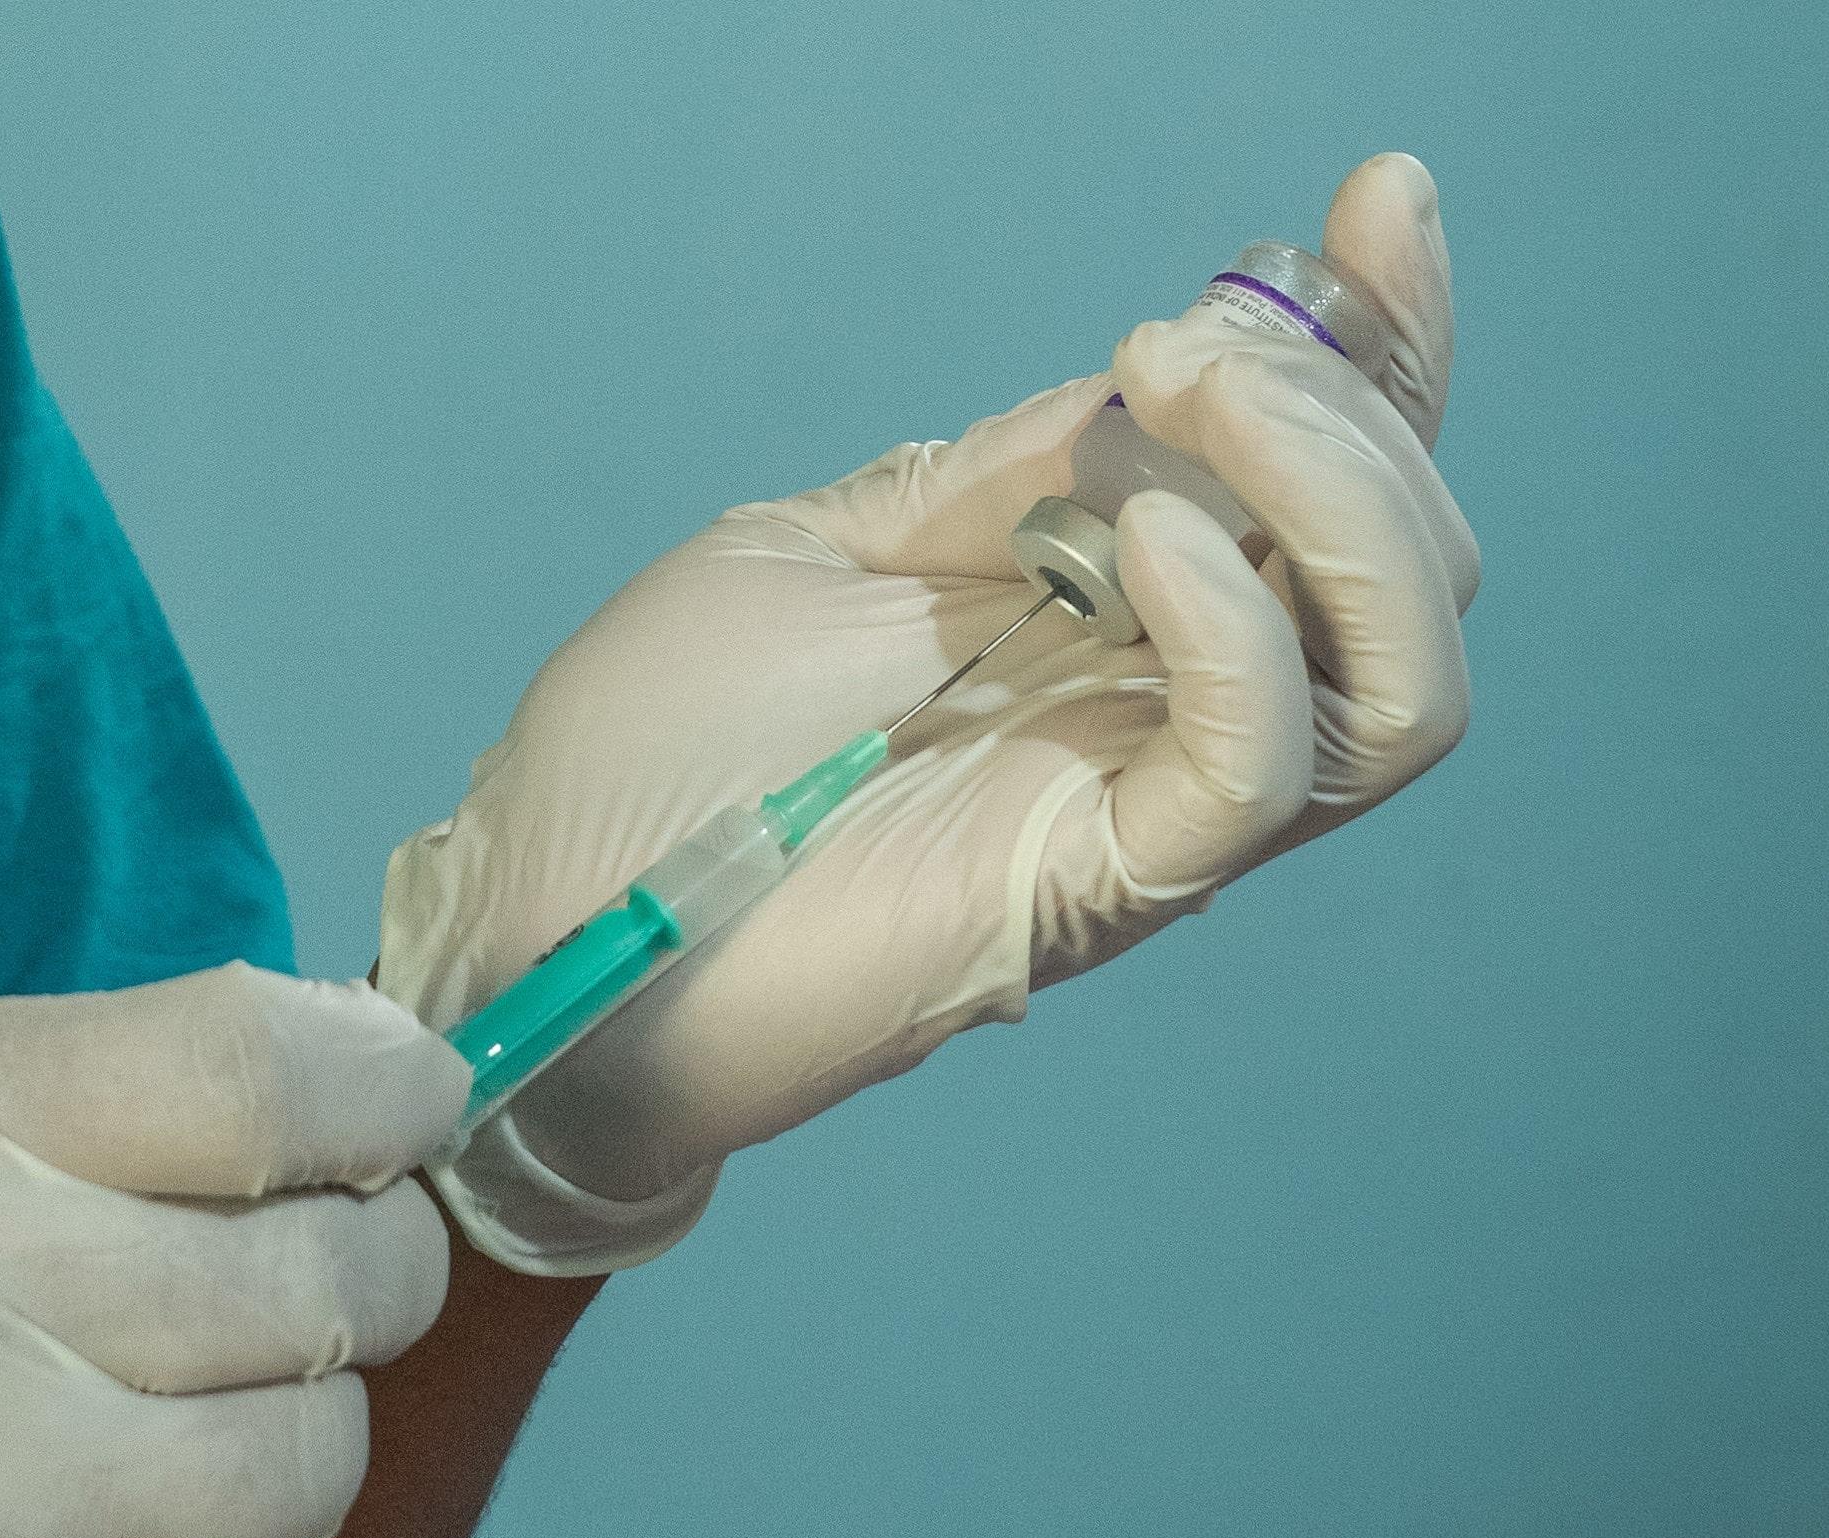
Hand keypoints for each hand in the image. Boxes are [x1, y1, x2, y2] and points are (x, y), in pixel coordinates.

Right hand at [0, 964, 466, 1537]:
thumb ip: (93, 1096)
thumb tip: (371, 1084)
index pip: (263, 1069)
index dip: (388, 1090)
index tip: (404, 1112)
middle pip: (330, 1272)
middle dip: (365, 1269)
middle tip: (305, 1283)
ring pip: (314, 1459)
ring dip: (290, 1441)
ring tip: (182, 1432)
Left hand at [378, 154, 1476, 1274]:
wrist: (543, 923)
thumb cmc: (647, 760)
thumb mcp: (814, 557)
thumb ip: (984, 482)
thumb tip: (1132, 387)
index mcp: (1112, 622)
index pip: (1325, 483)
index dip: (1383, 340)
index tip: (1374, 199)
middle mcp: (1164, 714)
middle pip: (1409, 561)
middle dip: (1349, 403)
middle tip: (1178, 341)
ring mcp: (1147, 807)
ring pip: (1401, 667)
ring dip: (1338, 495)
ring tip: (1185, 398)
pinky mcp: (1101, 887)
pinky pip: (1262, 764)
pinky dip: (1238, 630)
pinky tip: (1136, 539)